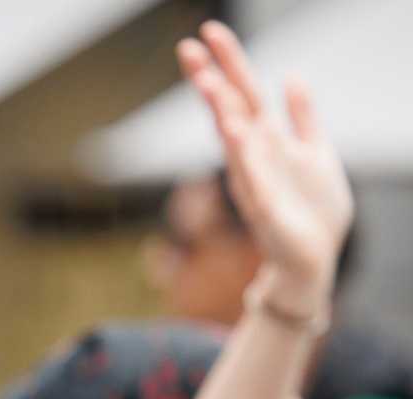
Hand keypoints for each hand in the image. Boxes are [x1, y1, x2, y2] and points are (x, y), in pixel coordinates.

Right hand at [180, 21, 352, 306]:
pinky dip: (244, 157)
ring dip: (221, 113)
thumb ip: (303, 116)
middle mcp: (253, 159)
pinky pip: (251, 179)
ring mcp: (255, 183)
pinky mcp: (265, 210)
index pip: (243, 94)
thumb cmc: (311, 211)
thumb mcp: (315, 151)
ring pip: (233, 142)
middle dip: (210, 80)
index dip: (228, 63)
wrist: (312, 261)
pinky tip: (235, 133)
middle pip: (228, 111)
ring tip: (211, 84)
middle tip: (187, 49)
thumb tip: (291, 77)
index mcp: (266, 142)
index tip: (209, 33)